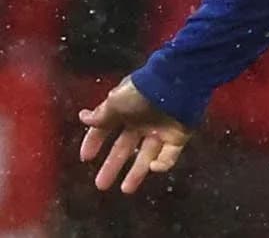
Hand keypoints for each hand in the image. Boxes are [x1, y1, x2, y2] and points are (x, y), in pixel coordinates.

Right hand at [79, 76, 191, 193]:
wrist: (177, 84)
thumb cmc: (142, 92)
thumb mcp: (116, 101)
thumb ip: (100, 114)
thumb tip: (83, 118)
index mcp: (125, 111)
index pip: (106, 129)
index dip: (94, 142)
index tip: (85, 158)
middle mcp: (142, 122)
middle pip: (124, 148)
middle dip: (112, 166)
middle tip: (100, 185)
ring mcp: (161, 130)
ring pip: (146, 156)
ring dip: (136, 173)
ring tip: (125, 190)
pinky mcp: (178, 136)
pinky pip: (169, 155)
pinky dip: (162, 163)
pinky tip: (153, 166)